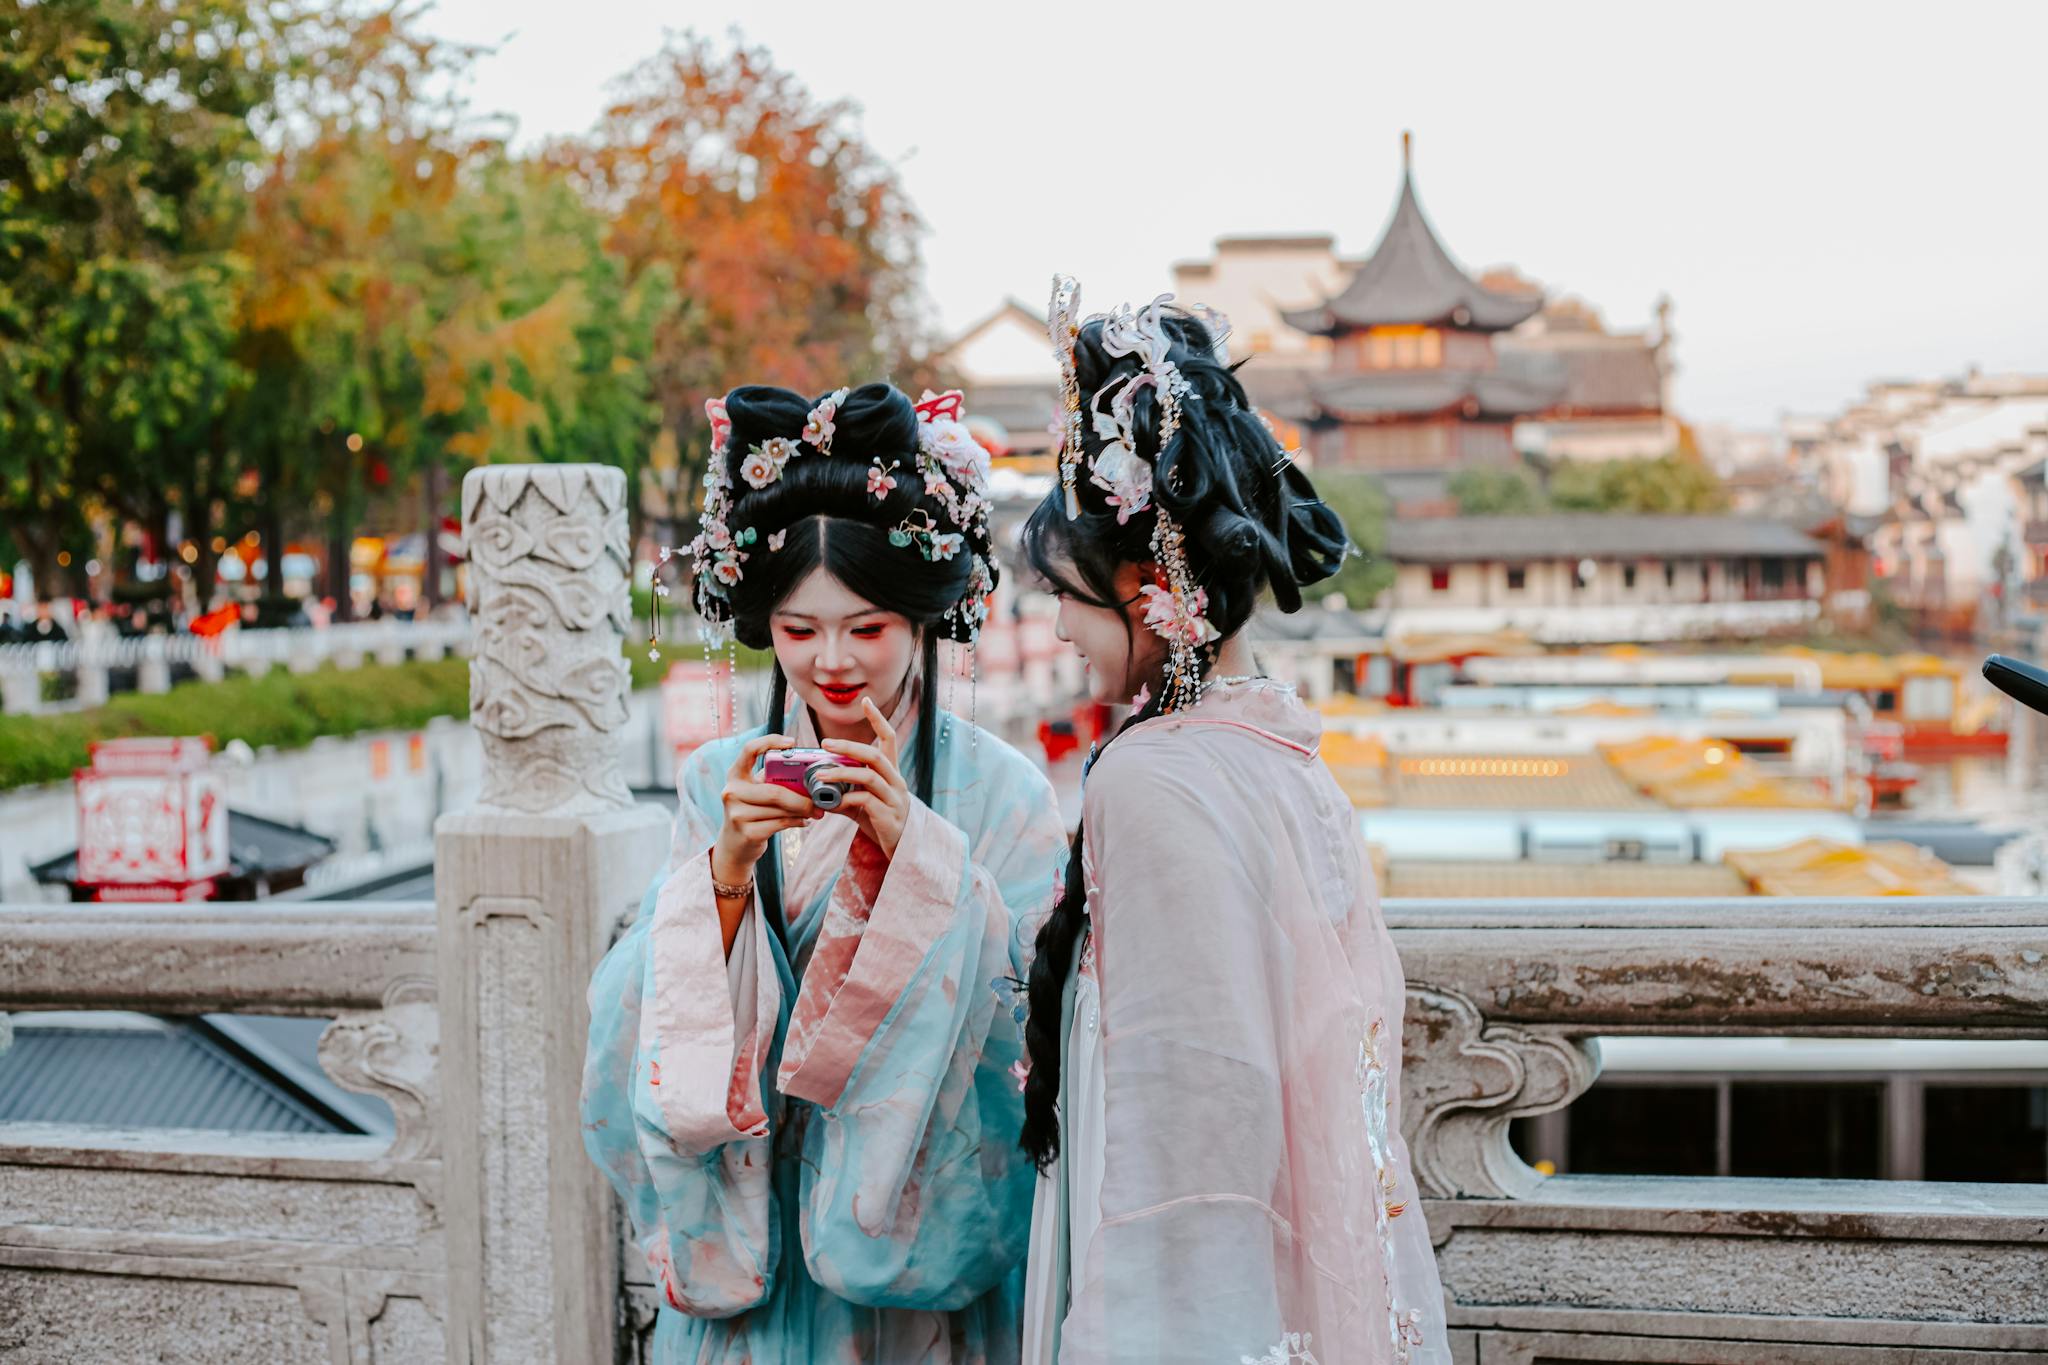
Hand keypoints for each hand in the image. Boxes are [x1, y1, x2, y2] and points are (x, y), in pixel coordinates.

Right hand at [709, 733, 810, 888]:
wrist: (734, 846)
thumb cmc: (753, 812)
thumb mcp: (757, 792)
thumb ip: (775, 781)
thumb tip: (810, 774)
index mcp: (735, 775)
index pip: (749, 749)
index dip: (770, 742)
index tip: (792, 743)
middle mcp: (731, 792)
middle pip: (774, 791)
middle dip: (801, 798)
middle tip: (819, 802)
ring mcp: (736, 814)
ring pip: (780, 809)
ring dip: (802, 811)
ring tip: (814, 811)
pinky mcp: (746, 833)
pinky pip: (780, 824)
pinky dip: (796, 822)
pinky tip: (803, 821)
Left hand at [818, 697, 912, 859]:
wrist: (902, 849)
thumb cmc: (880, 820)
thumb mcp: (861, 802)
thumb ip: (842, 791)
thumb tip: (814, 786)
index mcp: (890, 772)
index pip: (888, 738)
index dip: (877, 719)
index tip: (866, 701)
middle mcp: (895, 780)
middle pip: (875, 754)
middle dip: (849, 746)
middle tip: (826, 743)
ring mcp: (894, 797)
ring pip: (869, 776)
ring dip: (841, 774)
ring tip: (820, 776)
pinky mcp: (888, 815)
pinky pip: (866, 801)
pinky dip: (846, 800)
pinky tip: (833, 804)